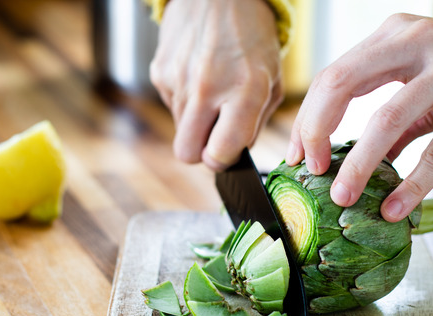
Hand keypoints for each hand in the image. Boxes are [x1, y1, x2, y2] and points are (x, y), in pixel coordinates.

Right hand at [150, 0, 282, 170]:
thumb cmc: (252, 39)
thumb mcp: (272, 81)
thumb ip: (255, 123)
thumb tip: (234, 154)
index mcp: (245, 91)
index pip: (219, 153)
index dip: (223, 160)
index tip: (228, 152)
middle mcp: (208, 86)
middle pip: (187, 154)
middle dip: (200, 153)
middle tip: (214, 136)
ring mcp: (179, 79)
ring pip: (179, 130)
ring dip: (196, 121)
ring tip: (213, 92)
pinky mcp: (160, 72)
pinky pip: (171, 105)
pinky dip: (185, 100)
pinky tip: (199, 76)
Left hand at [286, 13, 432, 220]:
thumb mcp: (426, 84)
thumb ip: (392, 119)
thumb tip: (354, 162)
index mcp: (393, 37)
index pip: (333, 76)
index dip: (309, 119)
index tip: (298, 156)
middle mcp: (414, 42)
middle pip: (342, 85)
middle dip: (315, 133)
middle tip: (310, 173)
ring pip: (386, 118)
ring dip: (358, 163)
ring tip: (343, 197)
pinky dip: (414, 182)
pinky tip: (398, 208)